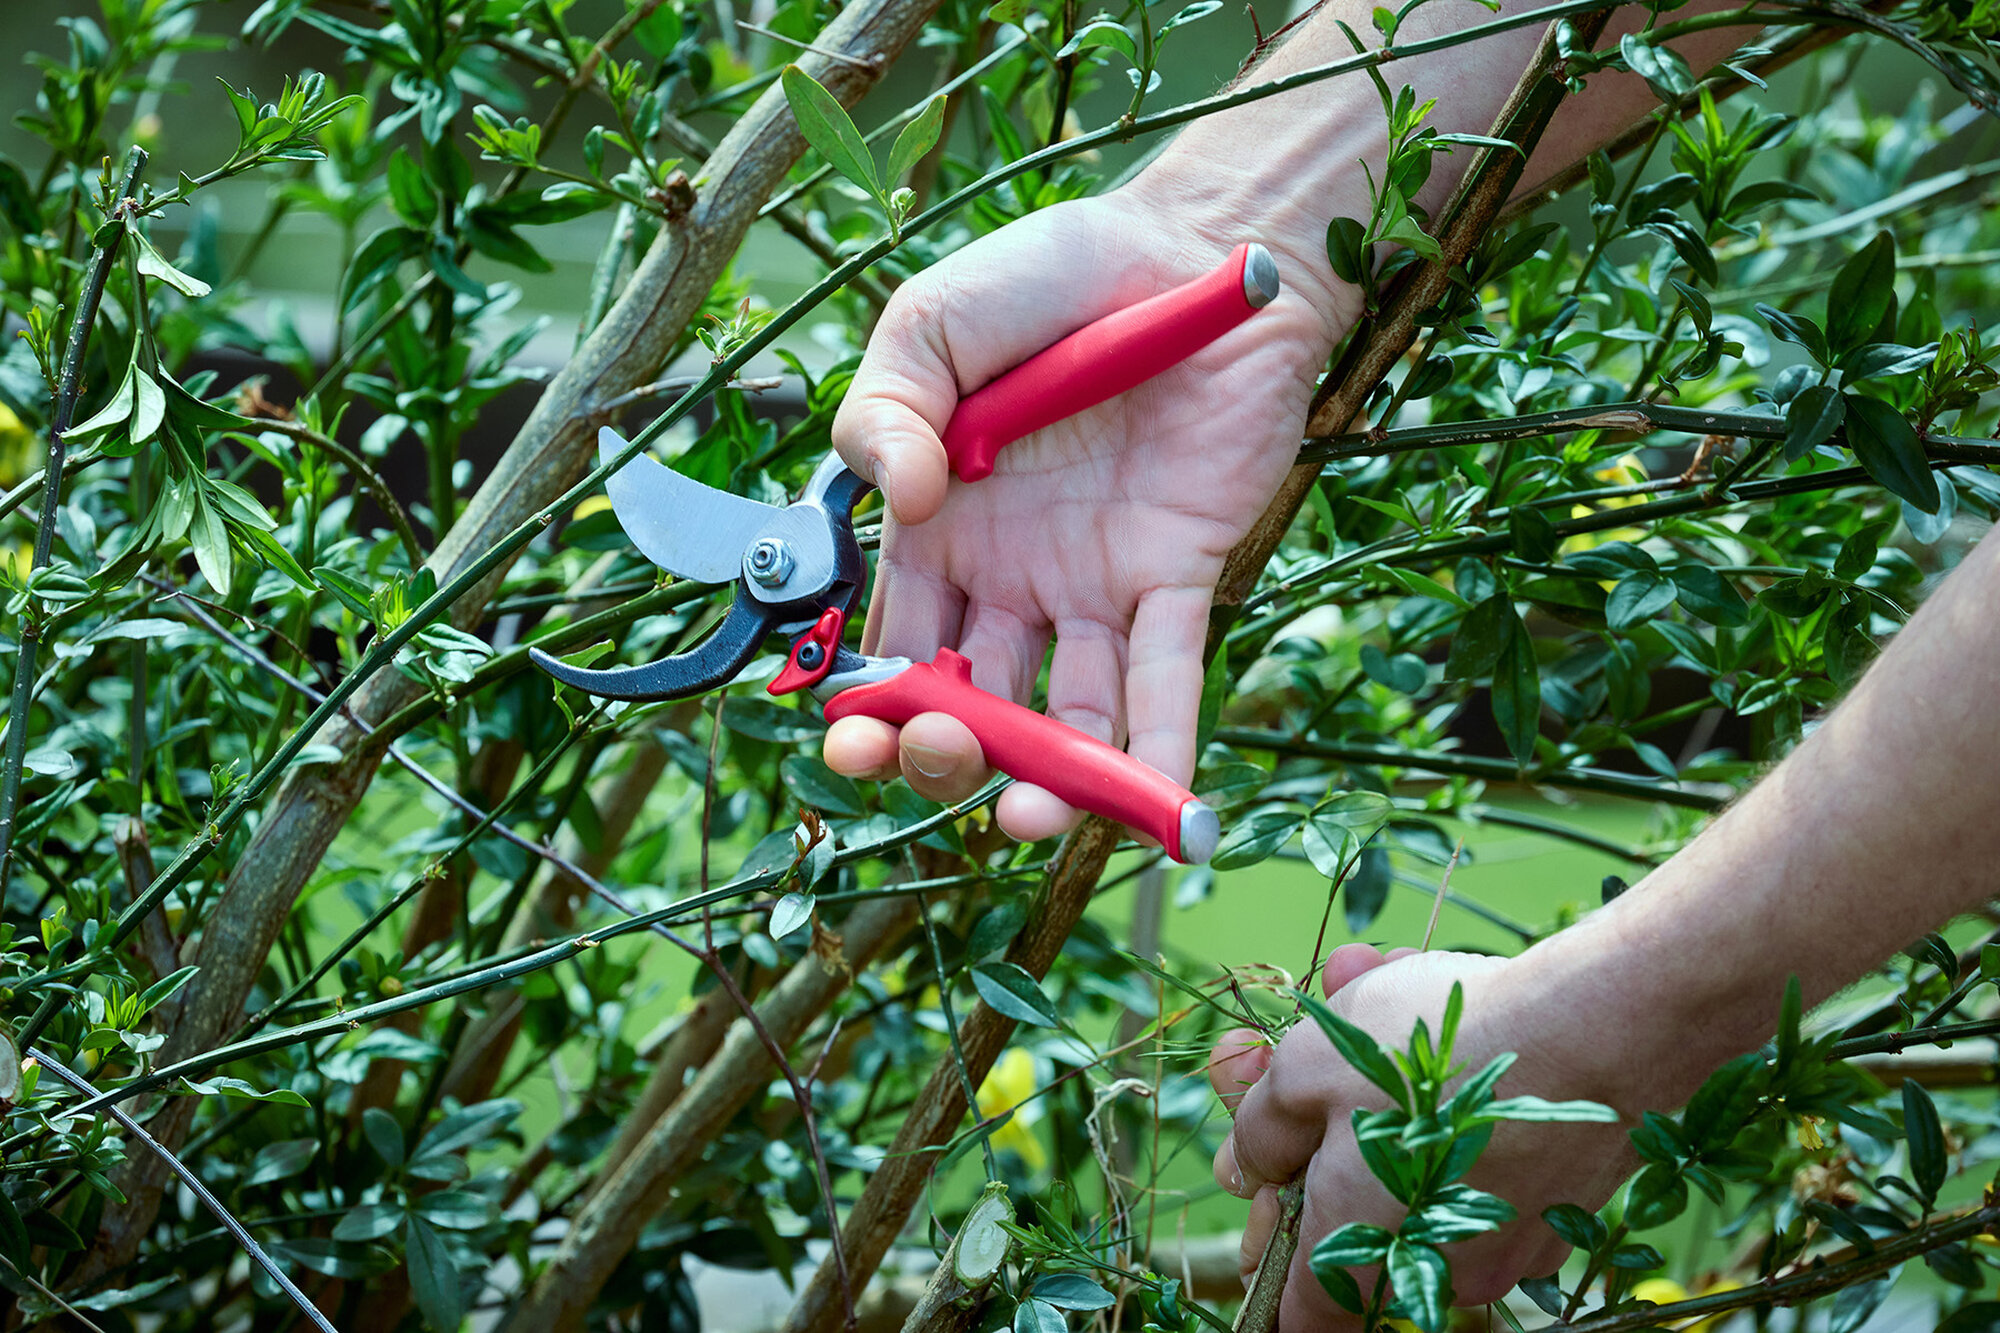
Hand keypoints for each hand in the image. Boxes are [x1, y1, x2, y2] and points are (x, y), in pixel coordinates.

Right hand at [819, 183, 1344, 842]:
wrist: (1194, 246)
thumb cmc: (1053, 278)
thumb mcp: (935, 324)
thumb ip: (888, 408)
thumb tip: (903, 498)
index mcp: (937, 530)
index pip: (892, 646)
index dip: (866, 707)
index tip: (849, 744)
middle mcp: (1011, 577)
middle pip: (971, 702)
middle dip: (944, 750)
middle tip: (940, 752)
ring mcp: (1095, 585)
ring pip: (1067, 713)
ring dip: (1047, 780)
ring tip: (1030, 817)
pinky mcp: (1178, 575)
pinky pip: (1168, 677)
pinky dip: (1164, 750)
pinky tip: (1163, 814)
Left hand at [1208, 944, 1645, 1329]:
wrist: (1596, 1034)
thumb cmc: (1432, 1056)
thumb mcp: (1304, 1072)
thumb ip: (1260, 1131)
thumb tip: (1244, 1169)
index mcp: (1358, 1258)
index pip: (1294, 1307)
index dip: (1268, 1238)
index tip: (1263, 1173)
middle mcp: (1433, 1268)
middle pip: (1349, 1206)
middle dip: (1316, 1113)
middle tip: (1298, 1036)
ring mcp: (1501, 1239)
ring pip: (1413, 1155)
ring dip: (1380, 1077)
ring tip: (1371, 981)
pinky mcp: (1554, 1195)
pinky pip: (1478, 1144)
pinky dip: (1450, 1084)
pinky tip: (1439, 1002)